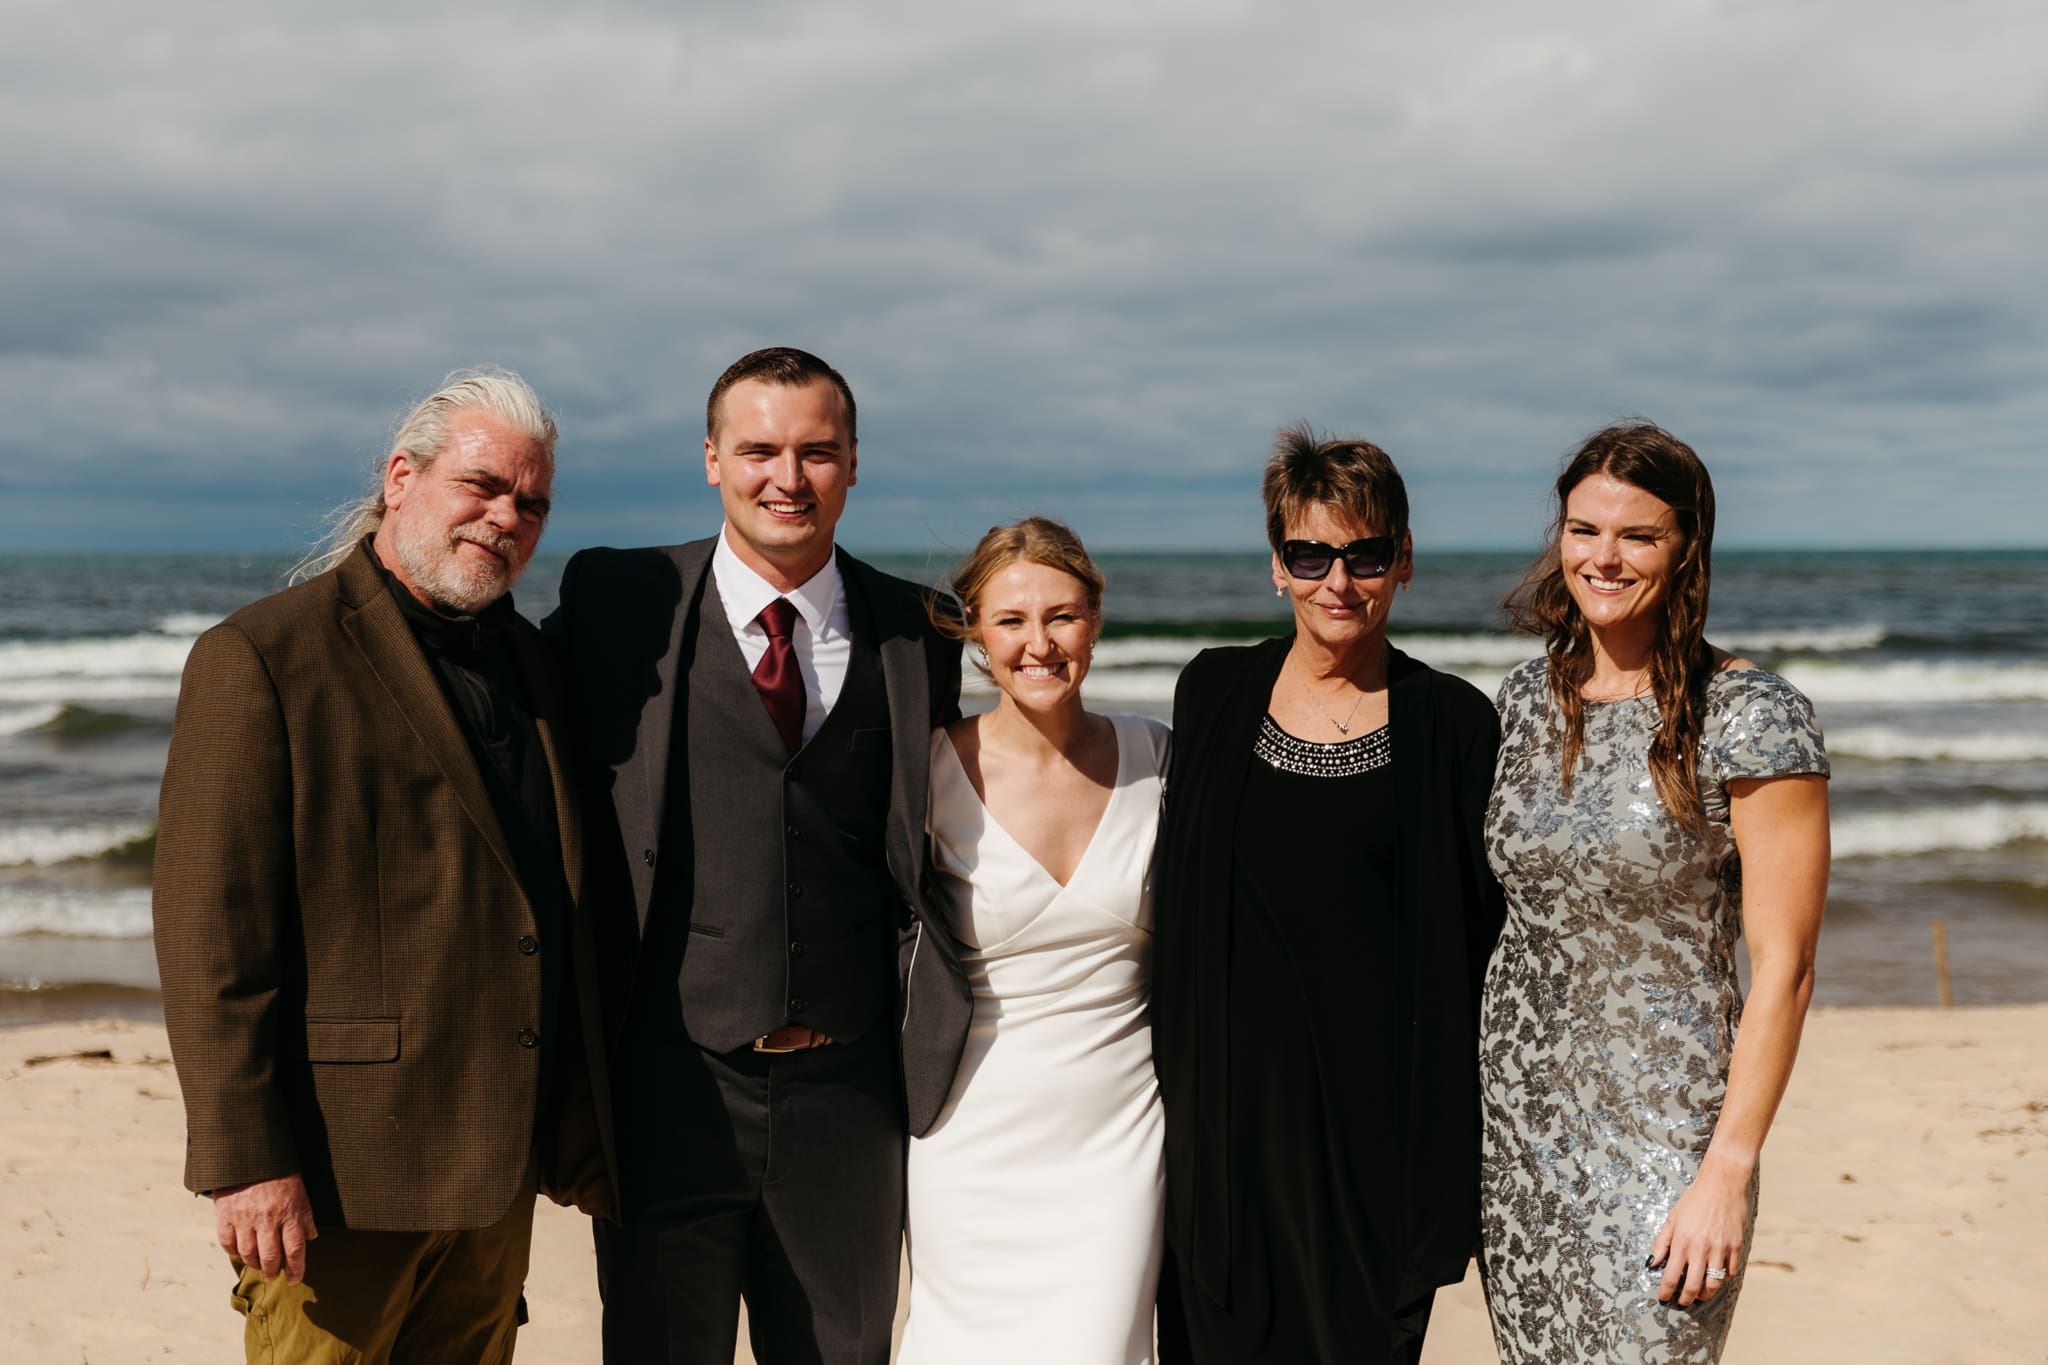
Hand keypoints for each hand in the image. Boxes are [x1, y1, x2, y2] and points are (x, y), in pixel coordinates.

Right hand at [213, 1174, 317, 1283]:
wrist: (250, 1154)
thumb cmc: (279, 1173)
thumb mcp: (300, 1191)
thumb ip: (305, 1216)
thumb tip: (311, 1237)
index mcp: (289, 1213)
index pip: (295, 1249)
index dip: (296, 1268)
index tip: (296, 1279)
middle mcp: (267, 1219)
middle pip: (271, 1256)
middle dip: (273, 1271)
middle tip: (274, 1275)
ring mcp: (244, 1218)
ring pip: (248, 1254)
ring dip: (254, 1264)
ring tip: (259, 1266)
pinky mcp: (225, 1215)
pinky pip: (228, 1242)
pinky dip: (234, 1251)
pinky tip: (240, 1251)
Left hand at [1648, 1166, 1746, 1306]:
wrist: (1721, 1184)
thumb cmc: (1693, 1200)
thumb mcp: (1671, 1218)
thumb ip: (1661, 1243)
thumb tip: (1652, 1264)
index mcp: (1682, 1242)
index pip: (1672, 1276)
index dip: (1666, 1292)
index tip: (1663, 1299)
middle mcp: (1701, 1249)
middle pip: (1693, 1286)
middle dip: (1685, 1299)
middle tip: (1681, 1303)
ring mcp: (1721, 1249)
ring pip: (1714, 1285)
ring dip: (1705, 1294)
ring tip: (1698, 1295)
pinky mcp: (1736, 1247)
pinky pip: (1730, 1273)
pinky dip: (1723, 1279)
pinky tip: (1716, 1277)